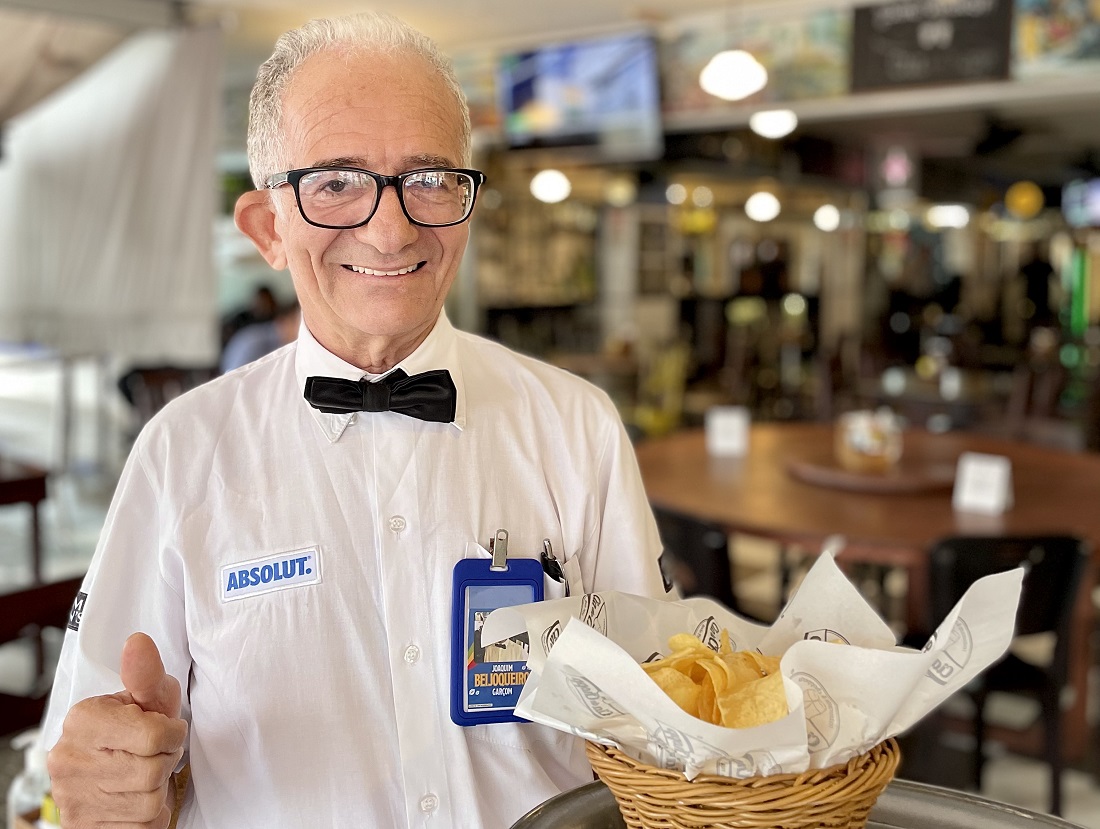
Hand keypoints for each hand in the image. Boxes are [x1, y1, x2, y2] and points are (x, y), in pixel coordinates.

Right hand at [47, 633, 187, 828]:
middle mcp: (69, 759)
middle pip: (153, 771)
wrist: (106, 767)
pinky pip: (141, 827)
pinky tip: (136, 797)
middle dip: (166, 761)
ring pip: (149, 802)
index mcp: (84, 719)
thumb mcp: (146, 697)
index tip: (164, 729)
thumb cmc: (135, 726)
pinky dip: (149, 815)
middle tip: (154, 754)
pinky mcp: (82, 826)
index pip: (155, 736)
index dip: (172, 734)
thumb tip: (138, 642)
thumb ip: (146, 674)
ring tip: (144, 774)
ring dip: (158, 790)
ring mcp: (72, 797)